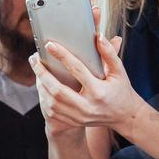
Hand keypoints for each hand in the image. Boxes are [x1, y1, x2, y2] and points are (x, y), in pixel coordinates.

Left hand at [29, 32, 144, 134]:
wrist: (124, 116)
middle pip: (58, 90)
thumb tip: (98, 36)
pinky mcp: (74, 122)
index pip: (78, 70)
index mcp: (99, 92)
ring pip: (52, 102)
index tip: (50, 45)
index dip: (63, 56)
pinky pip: (53, 110)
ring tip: (37, 69)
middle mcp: (87, 106)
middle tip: (34, 59)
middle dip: (43, 73)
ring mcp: (79, 116)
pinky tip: (42, 84)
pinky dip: (45, 97)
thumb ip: (109, 53)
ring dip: (41, 85)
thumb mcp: (119, 71)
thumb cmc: (120, 90)